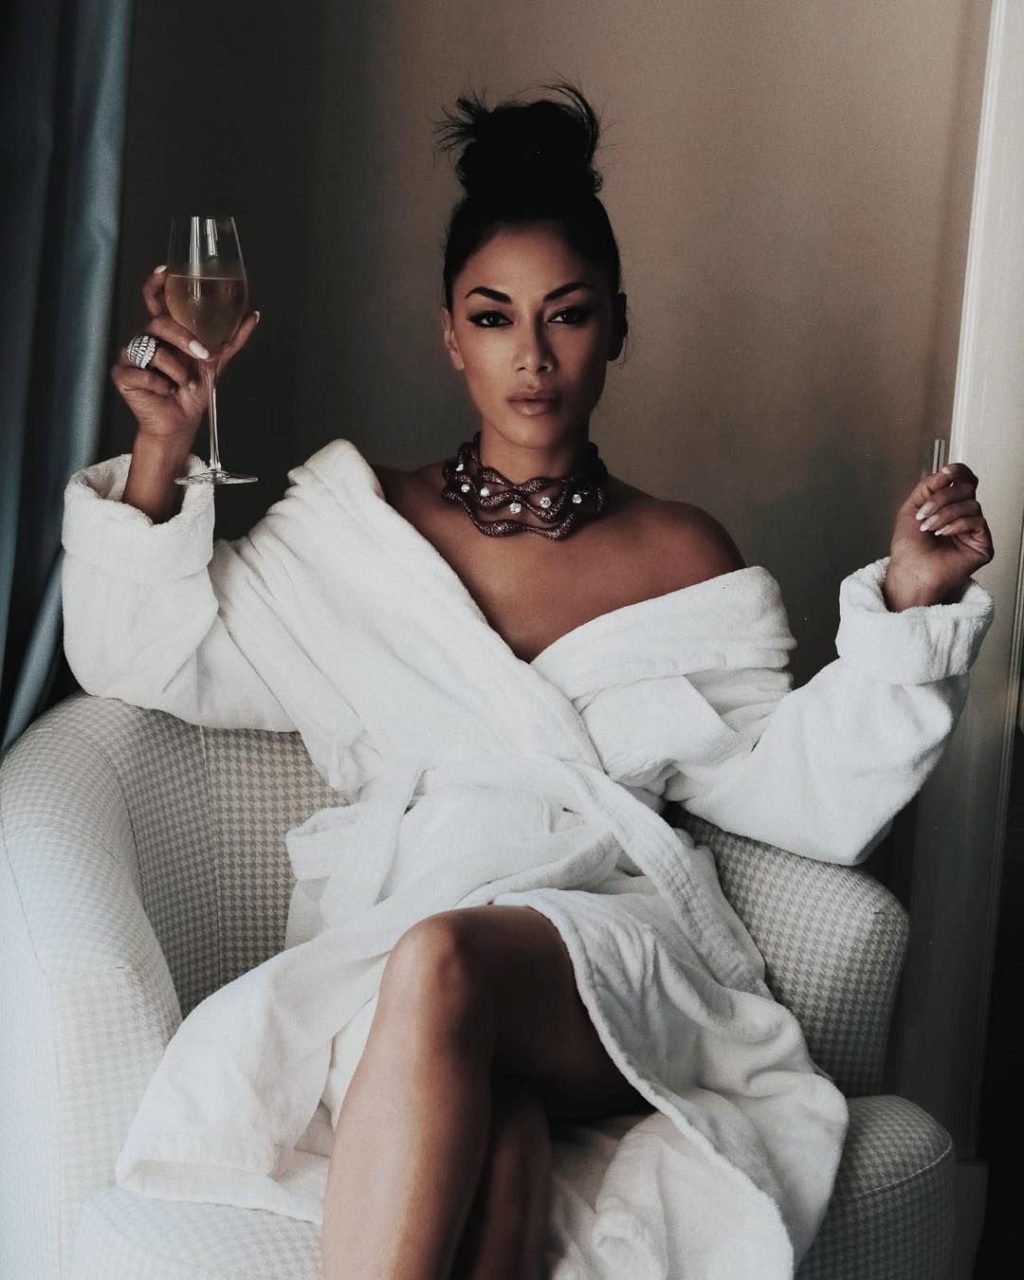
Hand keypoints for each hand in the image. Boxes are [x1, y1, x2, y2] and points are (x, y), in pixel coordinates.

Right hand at [110, 265, 260, 449]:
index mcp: (166, 332)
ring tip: (184, 384)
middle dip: (183, 339)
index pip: (155, 300)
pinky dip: (159, 384)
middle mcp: (147, 339)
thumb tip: (253, 316)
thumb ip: (231, 340)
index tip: (165, 272)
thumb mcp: (216, 362)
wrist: (181, 423)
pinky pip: (139, 372)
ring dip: (176, 371)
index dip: (157, 284)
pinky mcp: (122, 375)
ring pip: (151, 350)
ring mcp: (132, 356)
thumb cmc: (192, 392)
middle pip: (158, 323)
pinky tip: (165, 391)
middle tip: (201, 356)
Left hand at [883, 462, 994, 609]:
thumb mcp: (911, 508)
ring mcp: (973, 530)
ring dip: (945, 514)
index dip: (959, 472)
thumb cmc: (908, 548)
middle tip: (924, 512)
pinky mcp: (982, 544)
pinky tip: (943, 534)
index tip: (946, 472)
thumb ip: (928, 486)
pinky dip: (957, 524)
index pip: (963, 481)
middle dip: (942, 498)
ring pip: (972, 504)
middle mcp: (963, 515)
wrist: (909, 572)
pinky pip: (978, 522)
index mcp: (948, 506)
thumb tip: (947, 472)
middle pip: (967, 489)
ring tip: (929, 527)